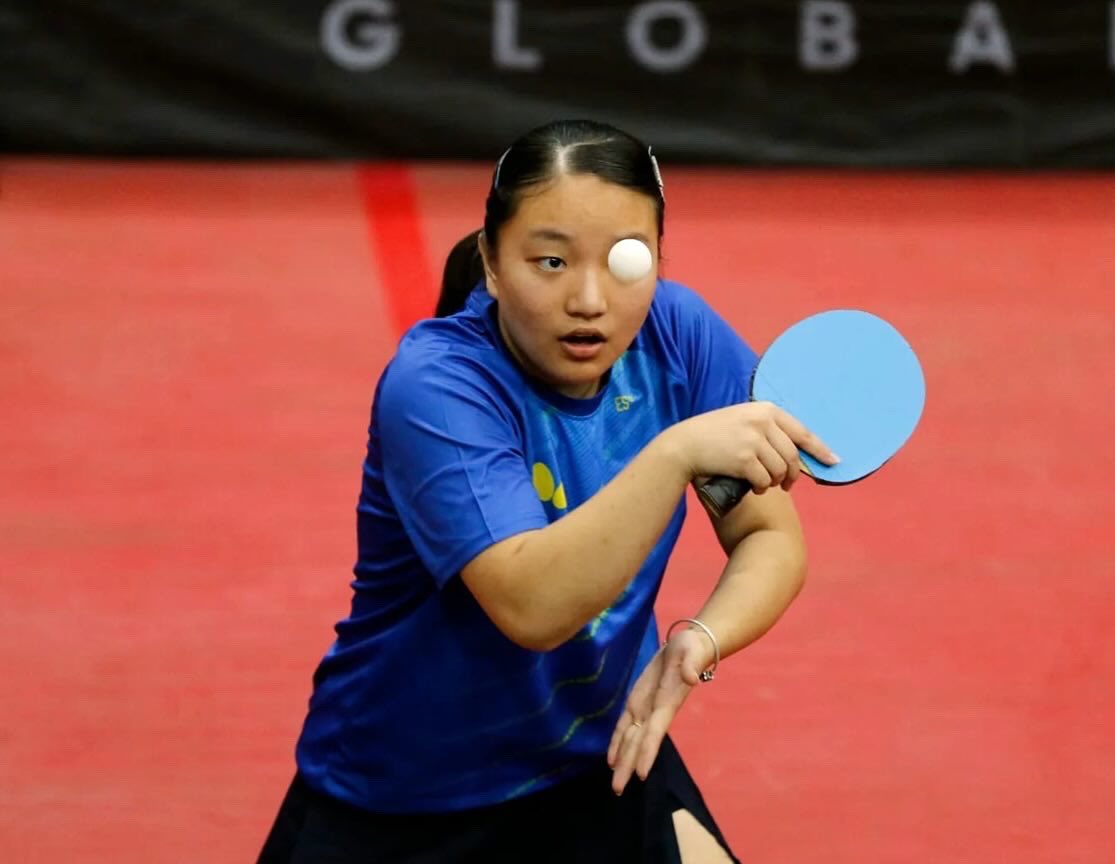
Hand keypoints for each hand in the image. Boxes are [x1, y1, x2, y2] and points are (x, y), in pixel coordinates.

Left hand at [606, 627, 712, 794]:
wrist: (688, 645)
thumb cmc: (692, 648)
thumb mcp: (692, 651)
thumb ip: (692, 665)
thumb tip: (691, 677)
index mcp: (667, 703)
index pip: (655, 733)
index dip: (647, 753)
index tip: (641, 775)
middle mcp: (656, 712)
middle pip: (639, 744)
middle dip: (629, 767)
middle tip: (618, 790)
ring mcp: (646, 708)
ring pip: (631, 739)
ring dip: (623, 761)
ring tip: (615, 783)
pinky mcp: (638, 700)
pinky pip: (625, 725)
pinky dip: (618, 742)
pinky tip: (612, 759)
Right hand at [666, 401, 838, 493]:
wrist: (684, 445)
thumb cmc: (712, 436)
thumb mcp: (742, 421)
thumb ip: (768, 431)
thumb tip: (796, 455)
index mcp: (766, 410)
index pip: (802, 432)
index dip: (820, 449)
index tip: (833, 461)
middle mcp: (762, 421)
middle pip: (792, 457)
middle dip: (792, 476)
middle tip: (786, 485)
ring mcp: (753, 439)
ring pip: (780, 471)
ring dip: (774, 483)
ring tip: (762, 484)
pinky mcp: (744, 458)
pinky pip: (764, 481)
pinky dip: (761, 488)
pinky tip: (752, 486)